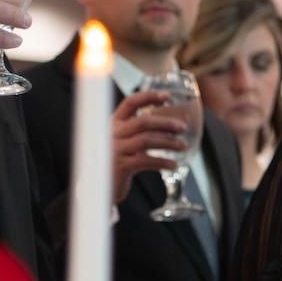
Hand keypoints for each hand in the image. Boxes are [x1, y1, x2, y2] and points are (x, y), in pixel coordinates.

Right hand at [112, 89, 186, 203]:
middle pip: (142, 122)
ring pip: (145, 141)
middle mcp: (113, 133)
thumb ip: (141, 132)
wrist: (99, 184)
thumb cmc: (117, 160)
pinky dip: (161, 162)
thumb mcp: (125, 141)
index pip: (130, 102)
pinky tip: (172, 164)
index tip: (166, 96)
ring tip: (182, 146)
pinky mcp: (120, 166)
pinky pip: (144, 161)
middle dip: (165, 123)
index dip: (148, 97)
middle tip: (183, 128)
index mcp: (115, 122)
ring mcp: (115, 149)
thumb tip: (172, 127)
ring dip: (168, 143)